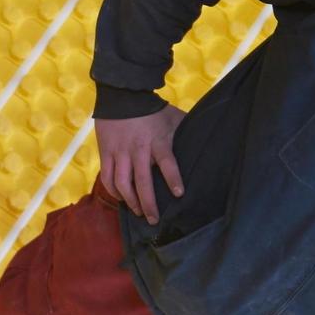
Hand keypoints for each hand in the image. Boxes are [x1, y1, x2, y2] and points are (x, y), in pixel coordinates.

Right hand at [94, 105, 186, 221]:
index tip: (178, 194)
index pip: (167, 162)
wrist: (122, 95)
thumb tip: (208, 138)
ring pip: (122, 183)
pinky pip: (108, 177)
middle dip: (148, 203)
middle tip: (153, 219)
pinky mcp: (106, 152)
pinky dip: (113, 191)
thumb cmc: (152, 109)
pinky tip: (121, 199)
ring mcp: (120, 152)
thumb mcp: (174, 118)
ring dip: (130, 201)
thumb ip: (186, 130)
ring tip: (137, 212)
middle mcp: (138, 149)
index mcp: (158, 141)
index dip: (173, 178)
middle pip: (142, 181)